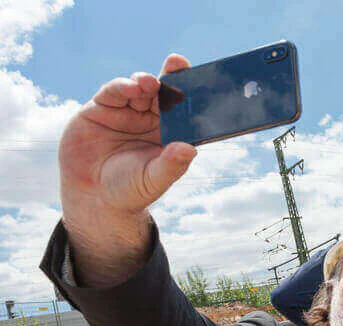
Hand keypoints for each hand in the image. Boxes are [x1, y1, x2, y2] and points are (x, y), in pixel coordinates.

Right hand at [58, 54, 197, 285]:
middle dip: (171, 76)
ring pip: (140, 88)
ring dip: (147, 81)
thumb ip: (171, 165)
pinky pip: (113, 92)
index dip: (193, 94)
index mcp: (169, 134)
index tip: (202, 81)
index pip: (185, 110)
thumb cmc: (129, 190)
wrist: (92, 197)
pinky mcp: (100, 108)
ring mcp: (126, 112)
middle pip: (164, 92)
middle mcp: (150, 119)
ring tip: (150, 83)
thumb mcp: (152, 180)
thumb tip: (190, 150)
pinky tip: (131, 87)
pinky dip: (122, 86)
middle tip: (178, 63)